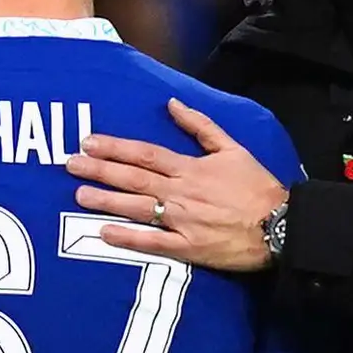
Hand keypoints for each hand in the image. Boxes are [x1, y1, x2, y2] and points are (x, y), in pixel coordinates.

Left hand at [70, 100, 290, 273]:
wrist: (281, 225)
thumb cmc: (258, 188)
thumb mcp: (233, 148)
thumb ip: (201, 126)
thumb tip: (172, 104)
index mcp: (191, 168)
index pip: (145, 154)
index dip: (115, 147)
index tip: (89, 141)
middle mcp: (181, 192)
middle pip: (133, 178)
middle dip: (100, 170)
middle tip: (71, 165)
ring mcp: (183, 220)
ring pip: (137, 207)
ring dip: (106, 201)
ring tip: (78, 195)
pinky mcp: (188, 247)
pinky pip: (152, 242)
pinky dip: (128, 237)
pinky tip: (104, 234)